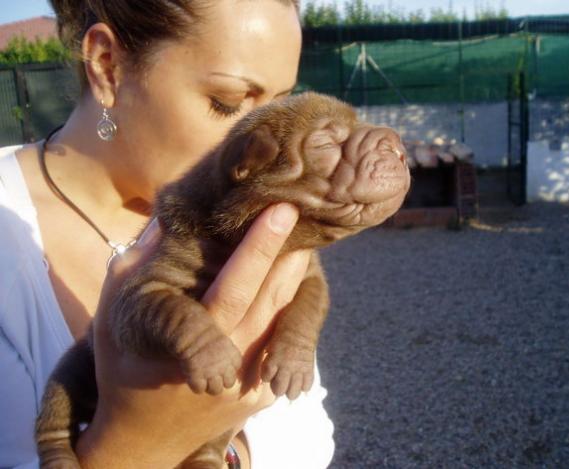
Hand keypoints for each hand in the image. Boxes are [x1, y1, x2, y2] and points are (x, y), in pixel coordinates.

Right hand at [75, 203, 310, 468]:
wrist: (145, 436)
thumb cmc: (125, 366)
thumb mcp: (114, 316)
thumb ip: (132, 268)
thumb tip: (164, 219)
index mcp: (182, 346)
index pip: (228, 292)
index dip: (257, 252)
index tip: (280, 213)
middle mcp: (223, 369)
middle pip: (267, 302)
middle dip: (288, 254)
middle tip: (303, 212)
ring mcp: (248, 386)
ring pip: (284, 321)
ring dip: (297, 278)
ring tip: (305, 238)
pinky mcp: (264, 395)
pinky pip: (285, 345)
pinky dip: (294, 309)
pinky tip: (296, 279)